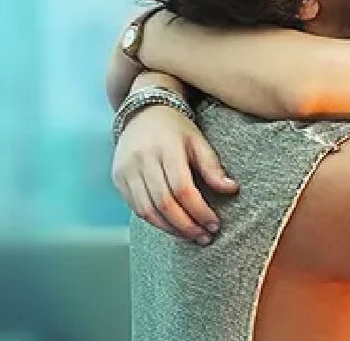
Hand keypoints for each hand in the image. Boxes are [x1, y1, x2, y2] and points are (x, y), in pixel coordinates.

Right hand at [111, 105, 238, 242]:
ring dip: (170, 229)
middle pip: (164, 203)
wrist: (144, 112)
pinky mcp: (118, 179)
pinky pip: (135, 208)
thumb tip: (232, 190)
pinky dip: (155, 221)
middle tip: (204, 237)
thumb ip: (212, 166)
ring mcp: (126, 170)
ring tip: (191, 236)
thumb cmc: (177, 129)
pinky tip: (172, 226)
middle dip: (186, 225)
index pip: (182, 188)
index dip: (199, 210)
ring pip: (147, 210)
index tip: (214, 224)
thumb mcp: (198, 140)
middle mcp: (142, 160)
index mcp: (166, 148)